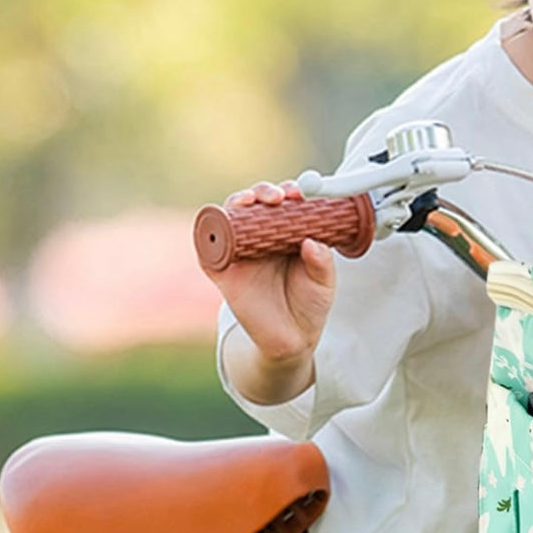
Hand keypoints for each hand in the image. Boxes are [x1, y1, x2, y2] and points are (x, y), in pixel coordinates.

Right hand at [212, 181, 336, 392]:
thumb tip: (313, 242)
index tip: (298, 193)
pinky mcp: (223, 272)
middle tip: (278, 197)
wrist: (291, 340)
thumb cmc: (308, 306)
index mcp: (286, 235)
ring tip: (252, 202)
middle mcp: (261, 239)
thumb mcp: (324, 283)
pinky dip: (210, 233)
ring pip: (231, 217)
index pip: (283, 204)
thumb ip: (323, 263)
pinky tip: (223, 225)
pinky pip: (209, 249)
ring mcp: (241, 253)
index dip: (288, 193)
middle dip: (264, 192)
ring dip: (238, 203)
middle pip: (255, 204)